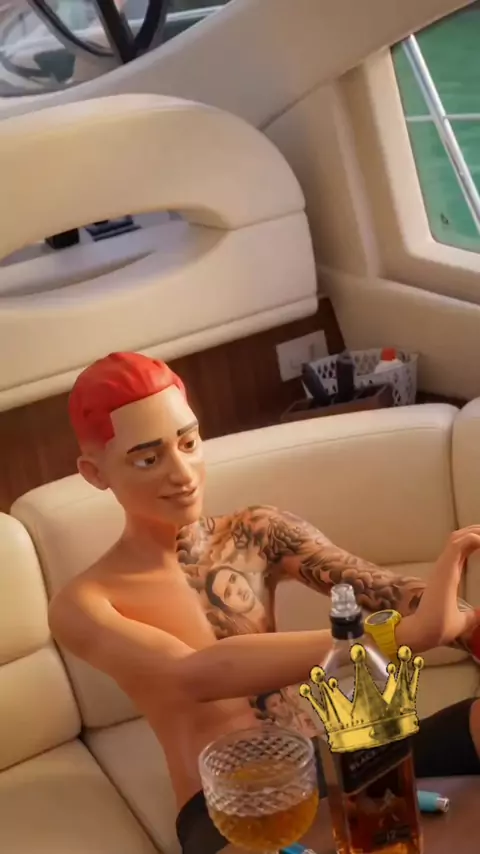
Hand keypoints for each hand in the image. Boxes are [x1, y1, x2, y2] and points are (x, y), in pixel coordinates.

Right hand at [397, 526, 479, 652]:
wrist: (425, 633)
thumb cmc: (438, 627)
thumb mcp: (462, 620)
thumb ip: (471, 616)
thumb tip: (479, 616)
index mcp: (448, 575)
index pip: (460, 548)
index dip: (473, 539)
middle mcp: (444, 567)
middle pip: (459, 537)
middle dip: (475, 531)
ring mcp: (443, 566)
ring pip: (458, 537)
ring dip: (474, 532)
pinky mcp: (444, 569)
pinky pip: (457, 545)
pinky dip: (472, 539)